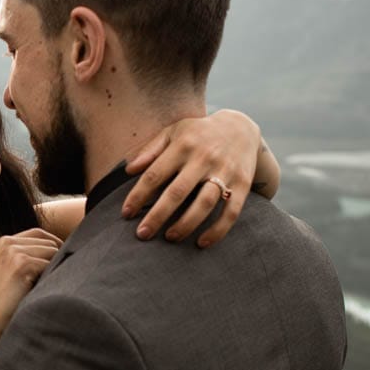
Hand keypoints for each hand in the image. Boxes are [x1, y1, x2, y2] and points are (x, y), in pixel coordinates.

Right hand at [0, 228, 61, 342]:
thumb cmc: (1, 305)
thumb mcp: (7, 273)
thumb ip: (23, 258)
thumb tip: (59, 251)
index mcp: (1, 242)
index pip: (37, 234)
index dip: (54, 244)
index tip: (63, 259)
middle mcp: (5, 242)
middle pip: (47, 241)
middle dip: (57, 257)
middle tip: (61, 275)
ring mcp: (12, 251)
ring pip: (52, 251)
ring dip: (55, 268)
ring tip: (51, 285)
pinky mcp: (21, 263)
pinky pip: (50, 264)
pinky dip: (52, 276)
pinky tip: (45, 290)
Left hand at [122, 109, 270, 247]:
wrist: (241, 127)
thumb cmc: (198, 134)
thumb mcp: (174, 132)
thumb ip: (151, 150)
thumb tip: (128, 170)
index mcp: (183, 145)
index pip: (155, 174)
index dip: (138, 195)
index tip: (126, 214)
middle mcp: (204, 158)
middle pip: (178, 192)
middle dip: (158, 215)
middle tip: (142, 234)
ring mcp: (225, 171)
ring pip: (204, 203)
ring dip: (186, 224)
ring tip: (170, 238)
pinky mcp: (243, 184)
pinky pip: (231, 212)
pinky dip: (217, 230)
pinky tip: (202, 243)